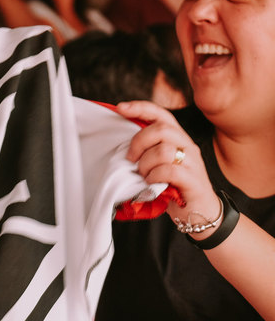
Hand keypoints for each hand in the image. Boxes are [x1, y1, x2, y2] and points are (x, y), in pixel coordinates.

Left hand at [118, 100, 218, 229]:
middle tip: (131, 159)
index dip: (141, 108)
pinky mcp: (194, 180)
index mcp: (178, 139)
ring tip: (145, 176)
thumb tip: (123, 147)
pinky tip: (153, 183)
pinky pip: (170, 170)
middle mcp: (187, 146)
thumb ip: (148, 152)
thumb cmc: (174, 187)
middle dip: (139, 142)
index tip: (120, 108)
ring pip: (164, 150)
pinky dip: (155, 177)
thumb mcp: (159, 165)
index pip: (162, 115)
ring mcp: (193, 163)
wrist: (200, 212)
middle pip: (161, 129)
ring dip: (146, 164)